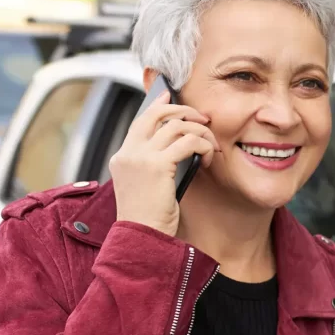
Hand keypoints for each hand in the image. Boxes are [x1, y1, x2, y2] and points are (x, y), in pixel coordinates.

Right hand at [110, 91, 219, 235]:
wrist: (143, 238)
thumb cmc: (150, 219)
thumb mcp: (149, 186)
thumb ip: (156, 164)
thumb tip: (181, 145)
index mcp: (122, 157)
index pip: (140, 121)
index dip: (158, 106)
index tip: (171, 96)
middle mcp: (127, 153)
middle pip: (158, 114)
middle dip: (184, 111)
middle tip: (204, 120)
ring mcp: (140, 157)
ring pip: (178, 126)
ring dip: (201, 133)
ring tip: (211, 147)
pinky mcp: (157, 165)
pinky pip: (189, 142)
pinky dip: (204, 146)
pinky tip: (208, 159)